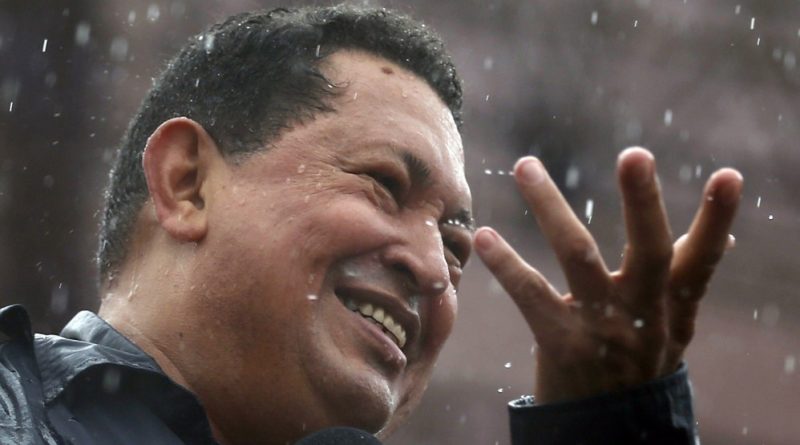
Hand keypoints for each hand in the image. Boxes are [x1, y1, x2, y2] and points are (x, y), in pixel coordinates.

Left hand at [473, 148, 741, 403]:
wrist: (610, 426)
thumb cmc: (641, 361)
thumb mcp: (675, 326)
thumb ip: (688, 280)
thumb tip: (727, 238)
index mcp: (674, 305)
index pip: (703, 258)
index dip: (718, 219)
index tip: (731, 175)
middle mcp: (643, 313)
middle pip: (648, 251)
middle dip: (643, 202)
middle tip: (635, 155)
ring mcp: (602, 328)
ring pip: (578, 255)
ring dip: (550, 206)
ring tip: (525, 165)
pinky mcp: (562, 343)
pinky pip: (531, 295)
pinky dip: (507, 263)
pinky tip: (485, 234)